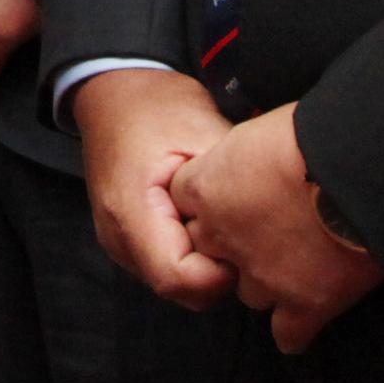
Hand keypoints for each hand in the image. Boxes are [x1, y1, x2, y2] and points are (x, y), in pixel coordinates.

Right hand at [73, 66, 233, 310]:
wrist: (114, 91)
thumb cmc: (158, 106)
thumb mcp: (203, 132)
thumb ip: (229, 184)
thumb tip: (269, 222)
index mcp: (130, 210)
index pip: (178, 278)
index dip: (219, 273)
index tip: (244, 241)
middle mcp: (118, 237)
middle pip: (178, 290)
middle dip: (217, 274)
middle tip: (244, 233)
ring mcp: (119, 243)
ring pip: (174, 285)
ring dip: (205, 266)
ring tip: (226, 224)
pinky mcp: (127, 240)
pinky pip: (166, 267)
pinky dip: (192, 256)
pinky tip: (208, 224)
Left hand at [167, 102, 383, 353]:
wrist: (363, 170)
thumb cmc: (319, 134)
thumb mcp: (264, 128)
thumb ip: (246, 155)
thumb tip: (259, 159)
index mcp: (207, 187)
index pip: (186, 202)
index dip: (212, 202)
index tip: (234, 198)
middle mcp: (224, 237)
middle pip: (212, 254)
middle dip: (234, 248)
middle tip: (271, 231)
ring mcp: (263, 276)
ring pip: (250, 293)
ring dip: (269, 282)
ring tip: (301, 264)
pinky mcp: (304, 305)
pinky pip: (288, 334)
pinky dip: (297, 329)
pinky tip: (306, 320)